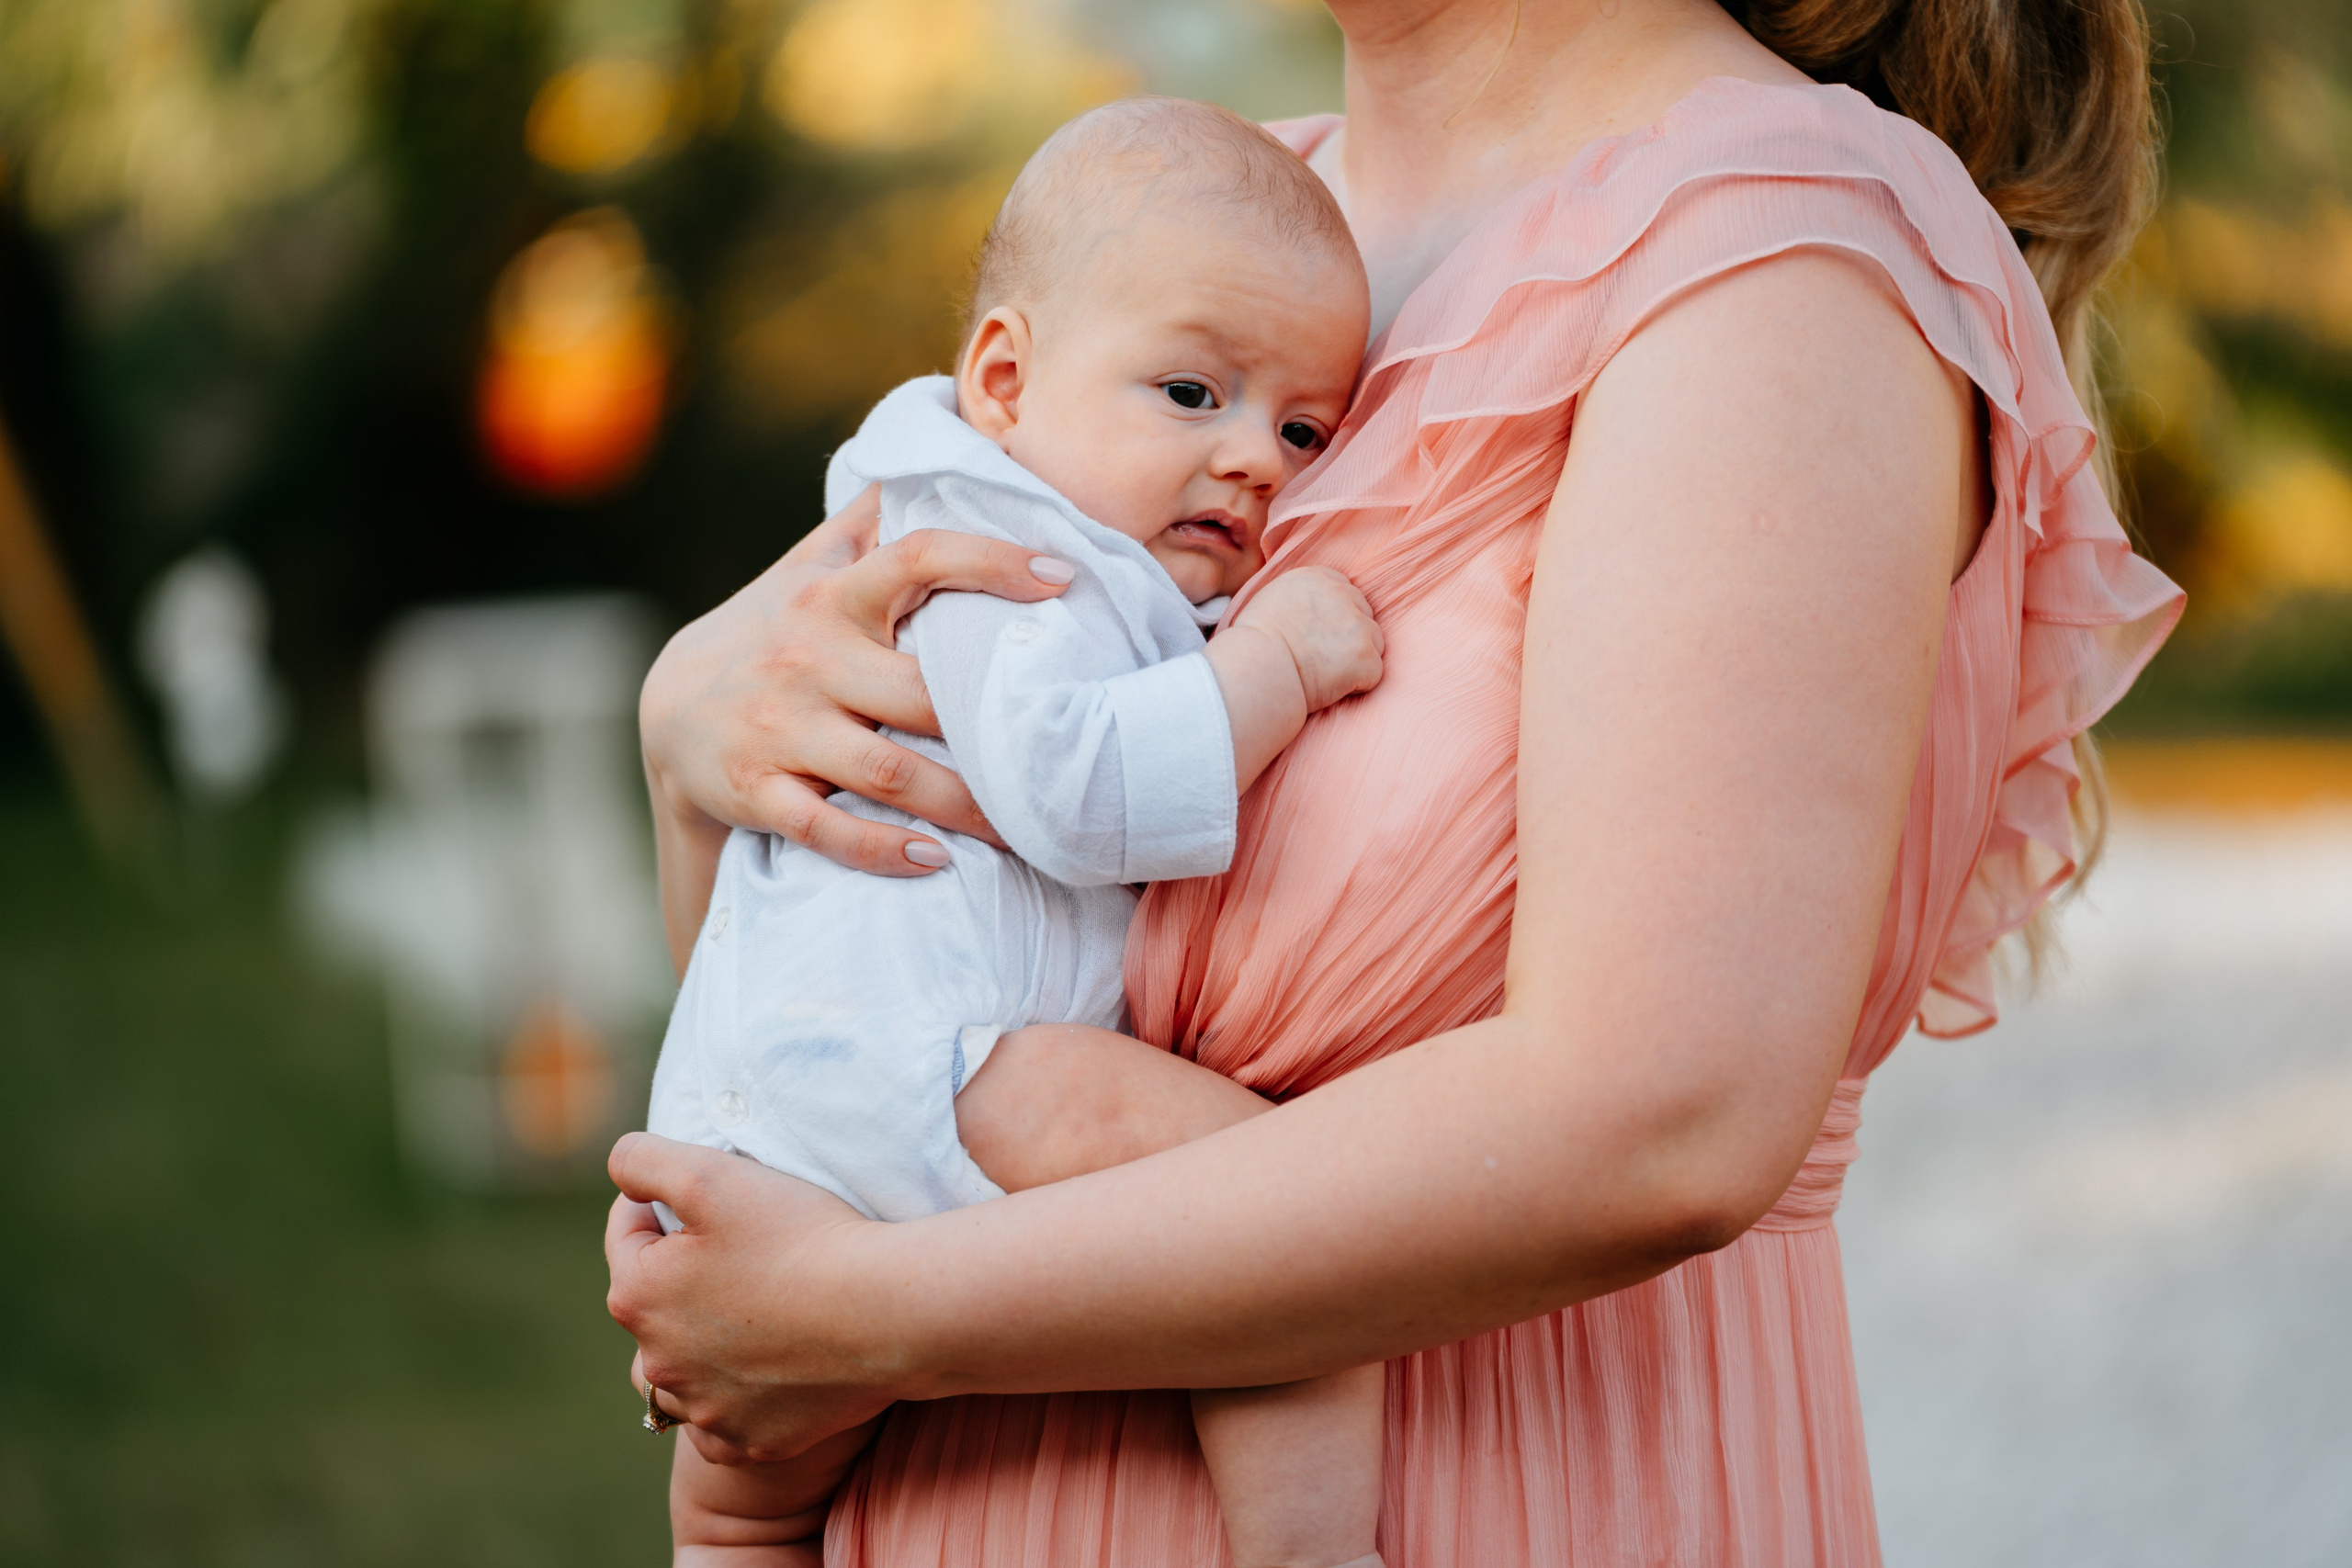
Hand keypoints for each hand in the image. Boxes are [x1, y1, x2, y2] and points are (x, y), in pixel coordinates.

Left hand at [606, 1133, 904, 1463]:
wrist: (887, 1311)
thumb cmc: (801, 1236)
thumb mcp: (709, 1173)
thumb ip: (641, 1159)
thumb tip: (619, 1172)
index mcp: (637, 1296)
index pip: (626, 1234)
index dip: (659, 1201)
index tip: (702, 1191)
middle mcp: (659, 1365)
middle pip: (652, 1306)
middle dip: (677, 1275)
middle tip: (734, 1246)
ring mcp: (707, 1412)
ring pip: (681, 1374)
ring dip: (697, 1345)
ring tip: (742, 1313)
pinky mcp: (754, 1441)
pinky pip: (726, 1421)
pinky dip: (735, 1397)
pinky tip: (765, 1370)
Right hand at [638, 484, 1075, 876]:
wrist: (669, 713)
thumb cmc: (775, 630)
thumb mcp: (811, 567)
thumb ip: (877, 521)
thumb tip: (951, 455)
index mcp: (833, 596)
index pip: (917, 558)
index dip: (991, 563)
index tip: (1062, 578)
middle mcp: (808, 657)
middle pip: (924, 692)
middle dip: (998, 728)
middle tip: (1069, 752)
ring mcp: (782, 729)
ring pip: (891, 772)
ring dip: (966, 806)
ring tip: (1029, 828)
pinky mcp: (758, 791)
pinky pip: (830, 828)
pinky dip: (885, 849)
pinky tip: (938, 859)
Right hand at [1231, 566, 1384, 711]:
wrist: (1254, 671)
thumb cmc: (1251, 645)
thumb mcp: (1270, 600)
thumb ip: (1299, 597)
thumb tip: (1309, 610)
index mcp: (1317, 577)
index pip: (1344, 590)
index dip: (1336, 617)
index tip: (1320, 636)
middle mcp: (1341, 594)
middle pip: (1364, 614)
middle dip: (1350, 636)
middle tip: (1322, 659)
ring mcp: (1357, 625)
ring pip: (1374, 643)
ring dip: (1357, 660)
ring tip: (1325, 674)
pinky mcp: (1365, 656)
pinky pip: (1373, 673)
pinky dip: (1358, 685)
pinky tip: (1330, 687)